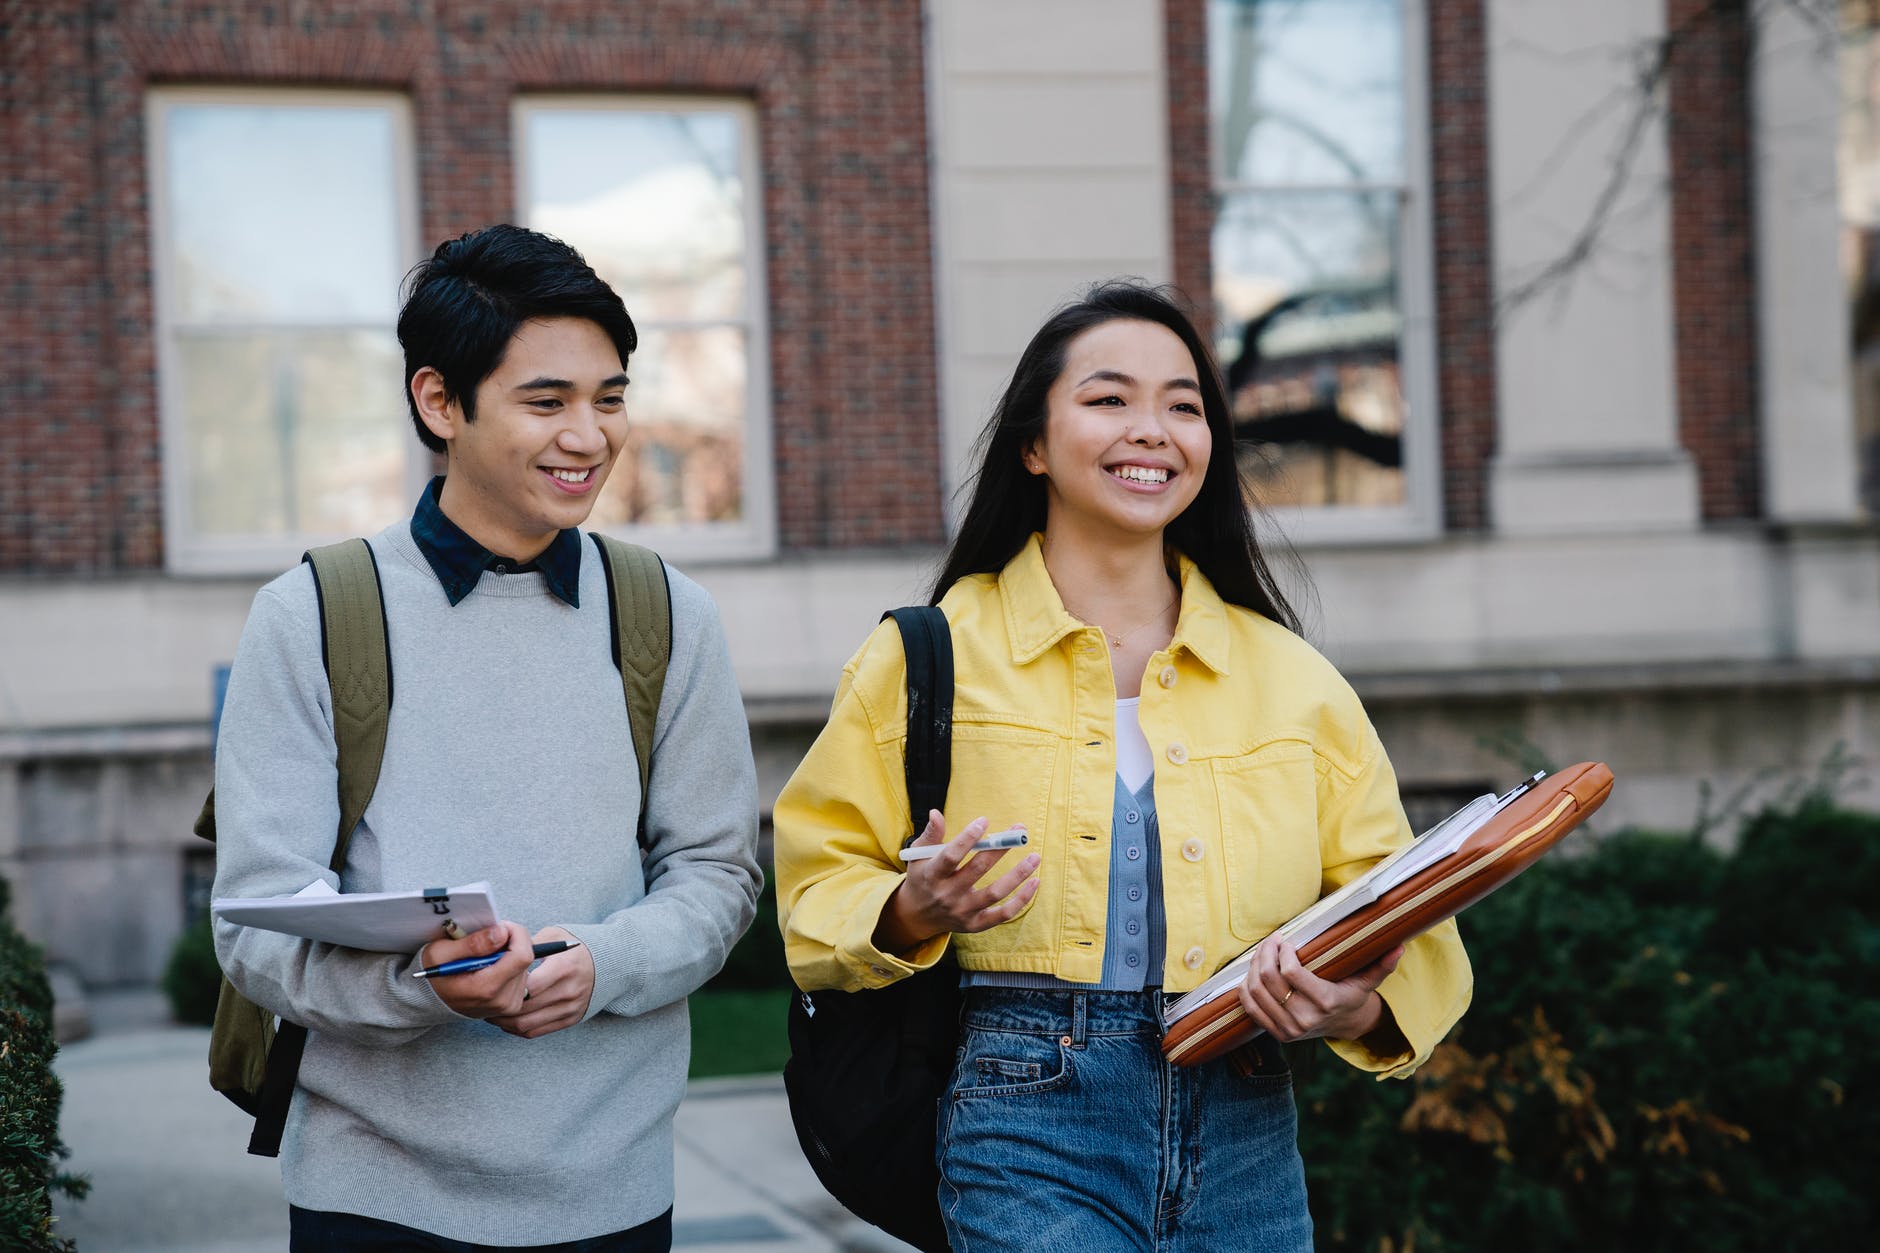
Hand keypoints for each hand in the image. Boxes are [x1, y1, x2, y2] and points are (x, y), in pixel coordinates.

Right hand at [419, 922, 533, 1019]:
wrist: (430, 1001)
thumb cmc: (434, 975)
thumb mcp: (441, 953)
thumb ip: (473, 943)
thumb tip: (502, 933)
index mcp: (486, 988)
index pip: (523, 955)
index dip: (516, 934)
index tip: (499, 926)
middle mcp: (502, 1001)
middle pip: (525, 958)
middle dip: (510, 942)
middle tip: (486, 939)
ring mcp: (509, 1005)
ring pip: (525, 966)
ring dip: (509, 954)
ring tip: (483, 956)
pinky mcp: (513, 1005)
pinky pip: (522, 975)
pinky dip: (509, 965)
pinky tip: (490, 967)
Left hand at [487, 925, 593, 1038]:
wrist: (611, 964)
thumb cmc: (578, 947)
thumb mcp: (556, 936)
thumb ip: (528, 944)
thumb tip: (498, 952)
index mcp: (564, 967)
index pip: (528, 985)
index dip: (505, 985)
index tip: (493, 980)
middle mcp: (569, 991)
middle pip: (523, 1008)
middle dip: (498, 1006)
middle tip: (483, 999)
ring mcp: (570, 1008)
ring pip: (525, 1024)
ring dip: (503, 1021)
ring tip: (491, 1011)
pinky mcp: (570, 1020)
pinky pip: (535, 1032)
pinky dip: (516, 1028)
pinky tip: (507, 1019)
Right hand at [873, 811, 1040, 953]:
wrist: (917, 917)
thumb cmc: (922, 878)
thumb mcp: (918, 856)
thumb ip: (930, 835)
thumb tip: (936, 813)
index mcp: (931, 875)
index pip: (950, 856)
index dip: (967, 838)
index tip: (984, 820)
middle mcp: (947, 895)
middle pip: (977, 870)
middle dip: (1000, 848)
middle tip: (1019, 831)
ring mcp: (962, 911)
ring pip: (995, 893)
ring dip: (1017, 875)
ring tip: (1035, 857)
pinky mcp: (975, 924)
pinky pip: (1003, 914)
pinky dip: (1021, 900)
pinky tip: (1034, 882)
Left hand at [1236, 939, 1401, 1043]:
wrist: (1344, 1026)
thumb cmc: (1352, 995)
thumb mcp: (1368, 981)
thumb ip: (1382, 965)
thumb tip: (1399, 946)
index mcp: (1326, 1003)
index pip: (1291, 974)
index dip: (1282, 952)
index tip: (1285, 939)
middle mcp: (1305, 1020)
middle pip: (1269, 980)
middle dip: (1264, 953)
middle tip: (1271, 940)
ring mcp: (1289, 1030)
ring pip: (1256, 991)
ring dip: (1253, 966)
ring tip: (1262, 952)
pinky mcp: (1276, 1034)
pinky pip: (1250, 1008)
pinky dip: (1245, 987)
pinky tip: (1253, 972)